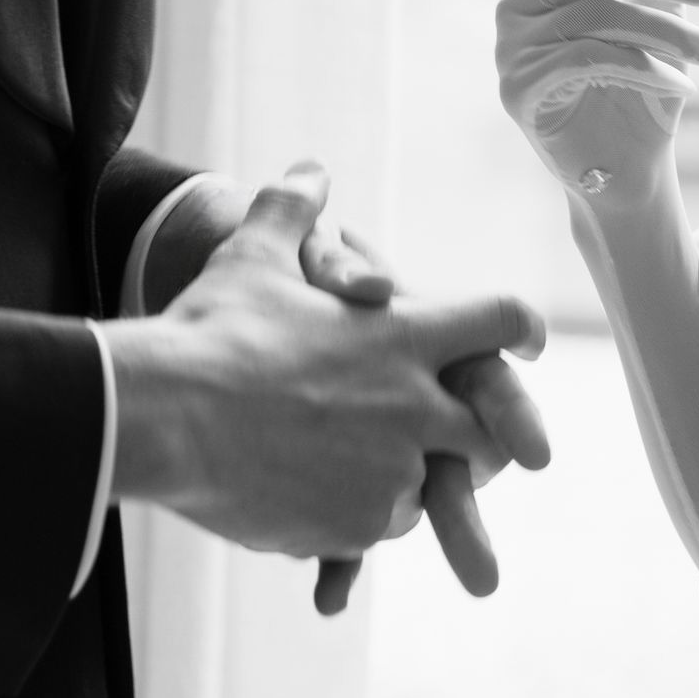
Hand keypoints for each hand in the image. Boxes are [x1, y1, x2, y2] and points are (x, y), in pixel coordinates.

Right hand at [111, 165, 549, 597]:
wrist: (165, 418)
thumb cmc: (212, 330)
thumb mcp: (253, 256)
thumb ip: (291, 209)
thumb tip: (310, 169)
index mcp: (405, 334)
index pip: (500, 320)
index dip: (522, 327)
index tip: (533, 340)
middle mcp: (415, 406)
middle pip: (488, 429)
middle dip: (482, 433)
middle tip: (463, 436)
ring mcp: (390, 473)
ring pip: (428, 484)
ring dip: (409, 476)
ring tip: (361, 465)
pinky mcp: (355, 527)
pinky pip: (377, 529)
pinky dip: (360, 517)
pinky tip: (319, 501)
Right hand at [496, 0, 698, 205]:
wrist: (620, 173)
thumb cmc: (637, 87)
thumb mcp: (654, 11)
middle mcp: (515, 3)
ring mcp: (509, 46)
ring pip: (602, 16)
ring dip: (675, 32)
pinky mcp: (517, 89)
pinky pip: (591, 60)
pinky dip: (648, 69)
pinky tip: (686, 85)